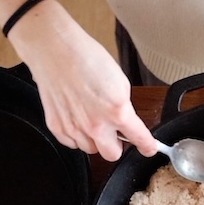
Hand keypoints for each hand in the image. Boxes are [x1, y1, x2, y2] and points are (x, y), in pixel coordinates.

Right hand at [7, 1, 158, 160]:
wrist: (54, 49)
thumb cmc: (85, 57)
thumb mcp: (119, 80)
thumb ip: (123, 106)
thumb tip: (124, 120)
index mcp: (117, 112)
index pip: (139, 138)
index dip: (147, 145)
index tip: (149, 148)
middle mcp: (95, 125)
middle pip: (112, 155)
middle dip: (117, 145)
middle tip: (115, 132)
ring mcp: (74, 129)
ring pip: (91, 149)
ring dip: (94, 140)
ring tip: (91, 117)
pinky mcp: (57, 127)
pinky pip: (72, 143)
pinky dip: (76, 135)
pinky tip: (76, 117)